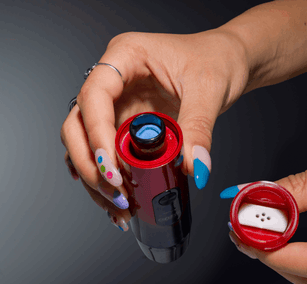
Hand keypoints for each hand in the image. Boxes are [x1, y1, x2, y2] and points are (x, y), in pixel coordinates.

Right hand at [61, 30, 247, 227]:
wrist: (228, 62)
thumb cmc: (215, 60)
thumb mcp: (208, 90)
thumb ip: (198, 128)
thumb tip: (193, 167)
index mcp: (125, 56)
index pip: (95, 96)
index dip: (96, 134)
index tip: (112, 167)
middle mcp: (114, 80)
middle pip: (78, 123)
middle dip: (90, 162)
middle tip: (115, 191)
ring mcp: (118, 103)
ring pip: (86, 142)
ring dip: (97, 176)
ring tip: (120, 205)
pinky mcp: (127, 123)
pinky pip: (108, 152)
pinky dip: (110, 176)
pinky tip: (119, 198)